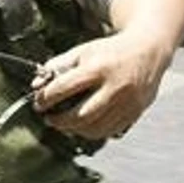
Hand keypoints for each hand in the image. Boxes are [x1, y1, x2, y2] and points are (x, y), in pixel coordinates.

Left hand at [28, 32, 170, 141]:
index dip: (46, 98)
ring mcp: (128, 102)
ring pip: (96, 128)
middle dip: (60, 121)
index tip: (38, 103)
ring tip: (63, 124)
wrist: (148, 50)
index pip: (65, 88)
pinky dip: (92, 132)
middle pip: (82, 115)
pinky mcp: (136, 112)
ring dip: (74, 130)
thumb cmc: (109, 52)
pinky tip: (82, 126)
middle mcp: (115, 87)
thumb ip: (57, 66)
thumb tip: (35, 85)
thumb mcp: (82, 51)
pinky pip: (110, 131)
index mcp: (98, 68)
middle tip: (49, 118)